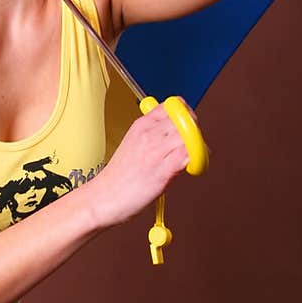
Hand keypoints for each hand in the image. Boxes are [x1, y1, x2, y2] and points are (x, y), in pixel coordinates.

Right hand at [86, 103, 192, 229]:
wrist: (104, 197)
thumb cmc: (119, 176)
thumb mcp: (133, 144)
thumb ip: (154, 136)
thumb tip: (178, 134)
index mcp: (141, 125)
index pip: (173, 105)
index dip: (187, 113)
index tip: (190, 124)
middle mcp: (149, 134)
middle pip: (186, 120)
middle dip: (195, 131)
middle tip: (195, 144)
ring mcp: (156, 151)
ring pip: (190, 136)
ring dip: (198, 146)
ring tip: (194, 157)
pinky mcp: (162, 170)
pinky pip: (188, 156)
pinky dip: (196, 160)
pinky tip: (192, 167)